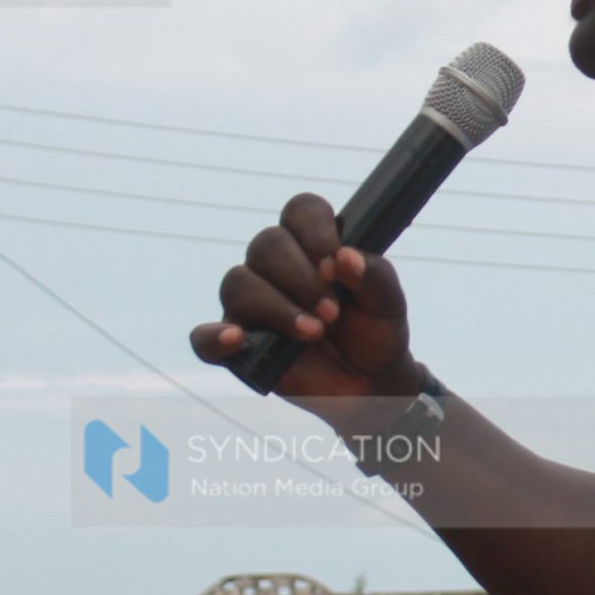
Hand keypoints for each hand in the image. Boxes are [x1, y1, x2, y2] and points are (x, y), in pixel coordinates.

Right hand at [189, 199, 425, 407]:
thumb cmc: (376, 332)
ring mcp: (252, 306)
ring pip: (238, 284)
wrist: (372, 383)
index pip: (301, 211)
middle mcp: (276, 268)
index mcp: (312, 246)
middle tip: (332, 312)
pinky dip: (215, 337)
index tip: (335, 265)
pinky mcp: (238, 346)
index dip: (315, 232)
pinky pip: (205, 338)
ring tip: (314, 332)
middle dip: (300, 277)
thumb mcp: (389, 303)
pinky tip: (237, 339)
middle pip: (266, 245)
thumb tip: (344, 258)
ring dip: (277, 307)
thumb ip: (374, 275)